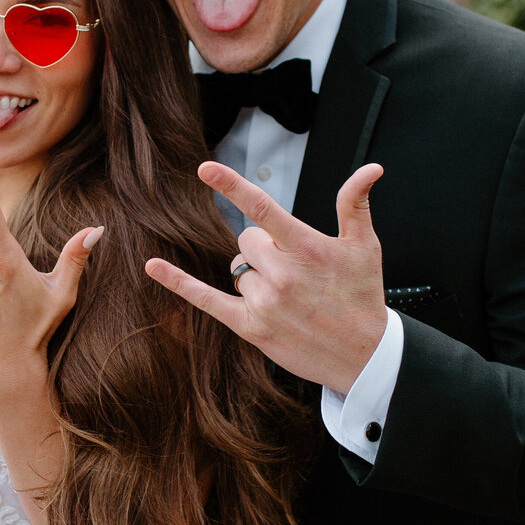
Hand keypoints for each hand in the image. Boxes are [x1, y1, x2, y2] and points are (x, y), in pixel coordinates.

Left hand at [145, 162, 387, 392]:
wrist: (363, 356)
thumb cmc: (362, 297)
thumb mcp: (365, 247)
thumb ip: (355, 204)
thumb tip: (371, 168)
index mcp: (307, 248)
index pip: (263, 208)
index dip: (232, 186)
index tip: (205, 168)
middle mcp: (282, 274)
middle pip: (246, 241)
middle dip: (264, 249)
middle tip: (295, 271)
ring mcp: (264, 302)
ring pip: (237, 270)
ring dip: (256, 277)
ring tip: (289, 297)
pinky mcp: (251, 327)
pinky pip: (206, 299)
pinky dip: (179, 283)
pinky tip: (153, 266)